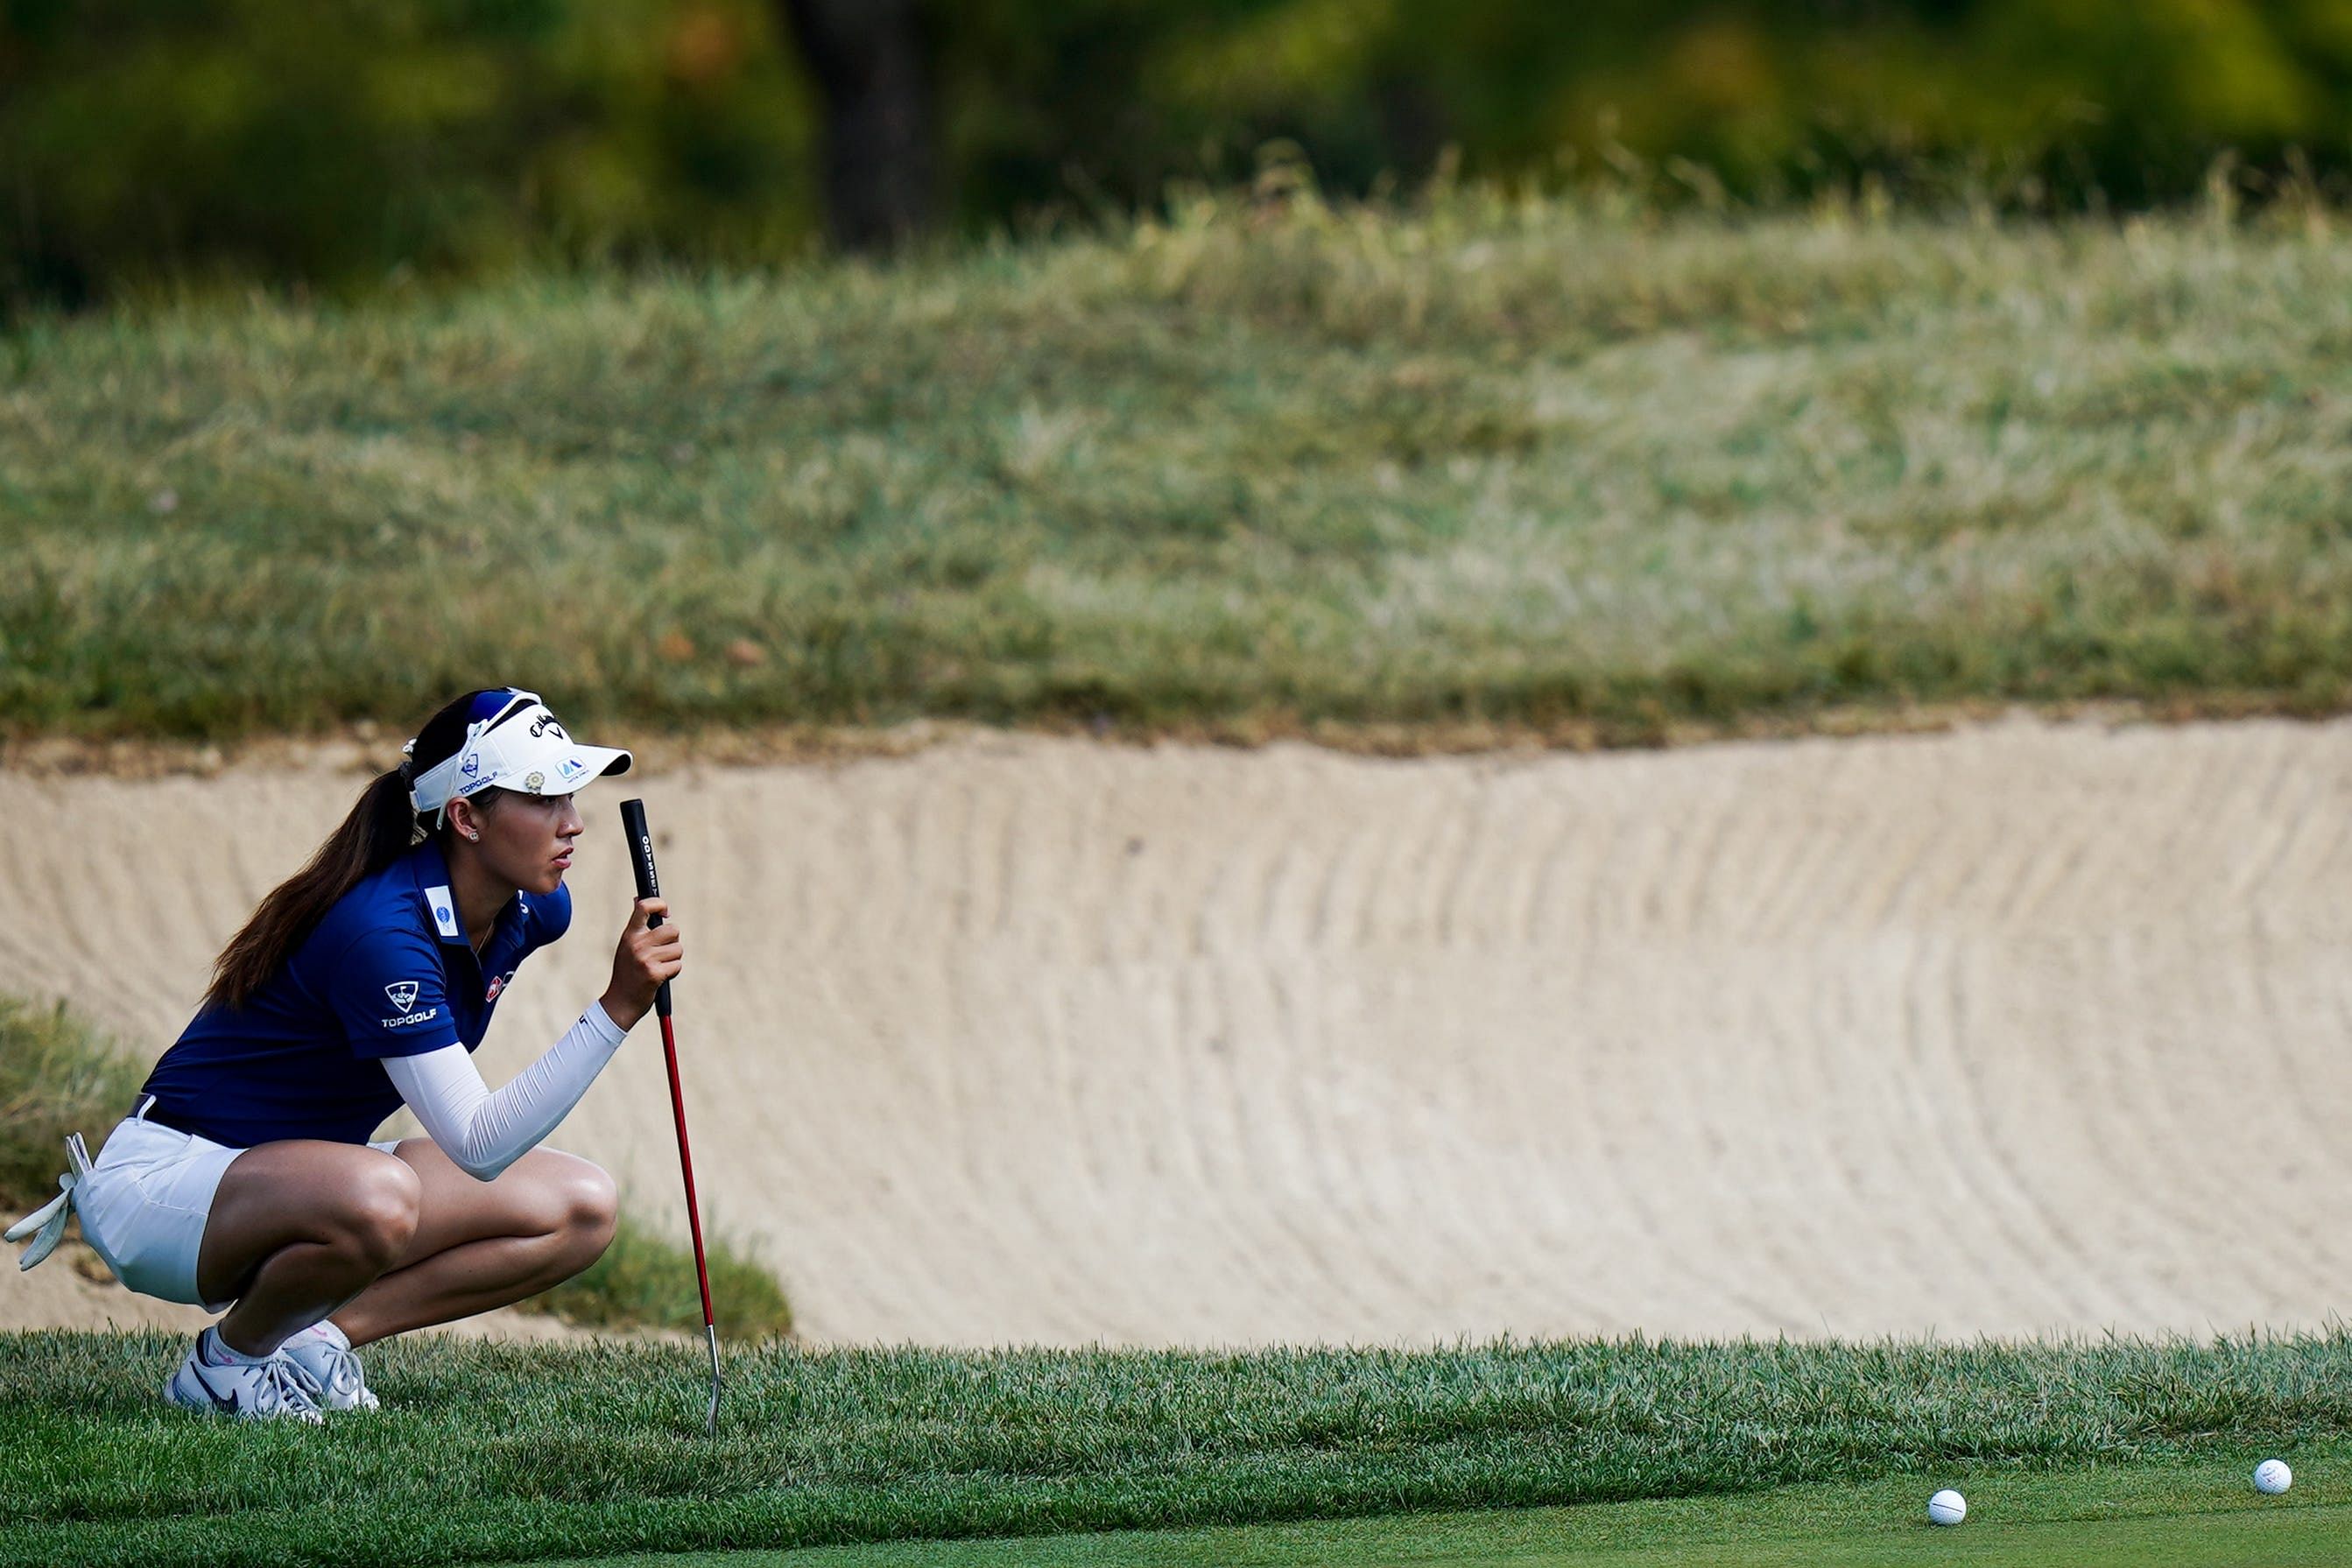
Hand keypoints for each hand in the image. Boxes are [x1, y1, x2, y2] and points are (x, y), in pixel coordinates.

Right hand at [601, 897, 682, 1029]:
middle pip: (672, 929)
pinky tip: (660, 977)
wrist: (620, 1002)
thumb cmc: (627, 972)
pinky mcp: (655, 974)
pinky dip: (673, 971)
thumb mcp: (626, 945)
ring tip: (658, 966)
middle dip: (673, 940)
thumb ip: (636, 925)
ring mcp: (646, 959)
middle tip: (662, 951)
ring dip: (673, 958)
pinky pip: (677, 965)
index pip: (644, 907)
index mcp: (629, 934)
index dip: (659, 904)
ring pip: (678, 948)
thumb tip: (639, 898)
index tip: (666, 912)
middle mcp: (637, 944)